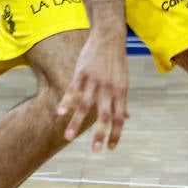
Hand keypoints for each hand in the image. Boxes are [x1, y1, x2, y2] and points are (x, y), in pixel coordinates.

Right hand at [57, 28, 130, 151]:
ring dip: (77, 122)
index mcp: (121, 91)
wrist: (109, 36)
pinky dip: (67, 102)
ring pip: (85, 105)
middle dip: (100, 134)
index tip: (110, 148)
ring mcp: (95, 80)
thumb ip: (122, 100)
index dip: (115, 133)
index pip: (120, 116)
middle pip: (104, 114)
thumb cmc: (117, 61)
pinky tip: (60, 113)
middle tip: (95, 151)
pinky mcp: (82, 72)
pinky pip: (73, 89)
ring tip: (68, 138)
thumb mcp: (124, 80)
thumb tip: (128, 116)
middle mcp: (109, 88)